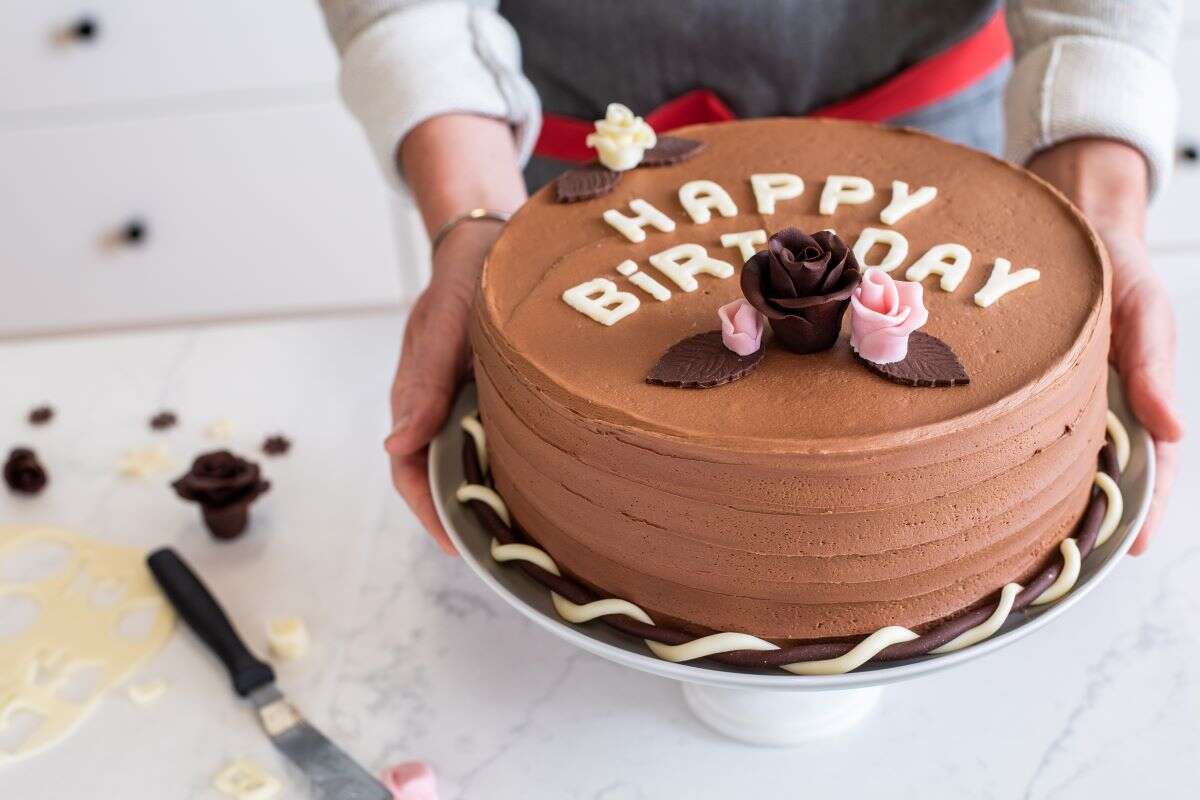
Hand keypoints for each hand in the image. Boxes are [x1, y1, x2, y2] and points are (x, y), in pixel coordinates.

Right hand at [384, 221, 501, 553]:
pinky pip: (495, 440)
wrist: (491, 243)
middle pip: (442, 476)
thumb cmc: (464, 280)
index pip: (411, 471)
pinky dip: (510, 464)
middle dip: (464, 517)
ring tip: (527, 531)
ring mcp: (465, 403)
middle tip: (505, 552)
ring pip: (470, 463)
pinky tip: (544, 481)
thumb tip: (395, 447)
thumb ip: (424, 383)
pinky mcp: (492, 395)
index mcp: (416, 396)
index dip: (431, 513)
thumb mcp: (446, 326)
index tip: (459, 546)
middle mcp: (438, 408)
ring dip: (489, 495)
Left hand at [1029, 139, 1183, 553]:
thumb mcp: (1146, 311)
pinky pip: (1015, 426)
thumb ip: (1155, 368)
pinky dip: (1002, 452)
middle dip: (1084, 519)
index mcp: (1141, 399)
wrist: (1072, 224)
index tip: (1126, 550)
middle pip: (1100, 475)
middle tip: (1055, 562)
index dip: (1143, 510)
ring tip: (1009, 539)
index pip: (1152, 467)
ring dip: (1040, 496)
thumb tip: (1174, 430)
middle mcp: (1100, 408)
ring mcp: (1062, 400)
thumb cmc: (1120, 269)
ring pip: (1056, 460)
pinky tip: (973, 476)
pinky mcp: (1025, 386)